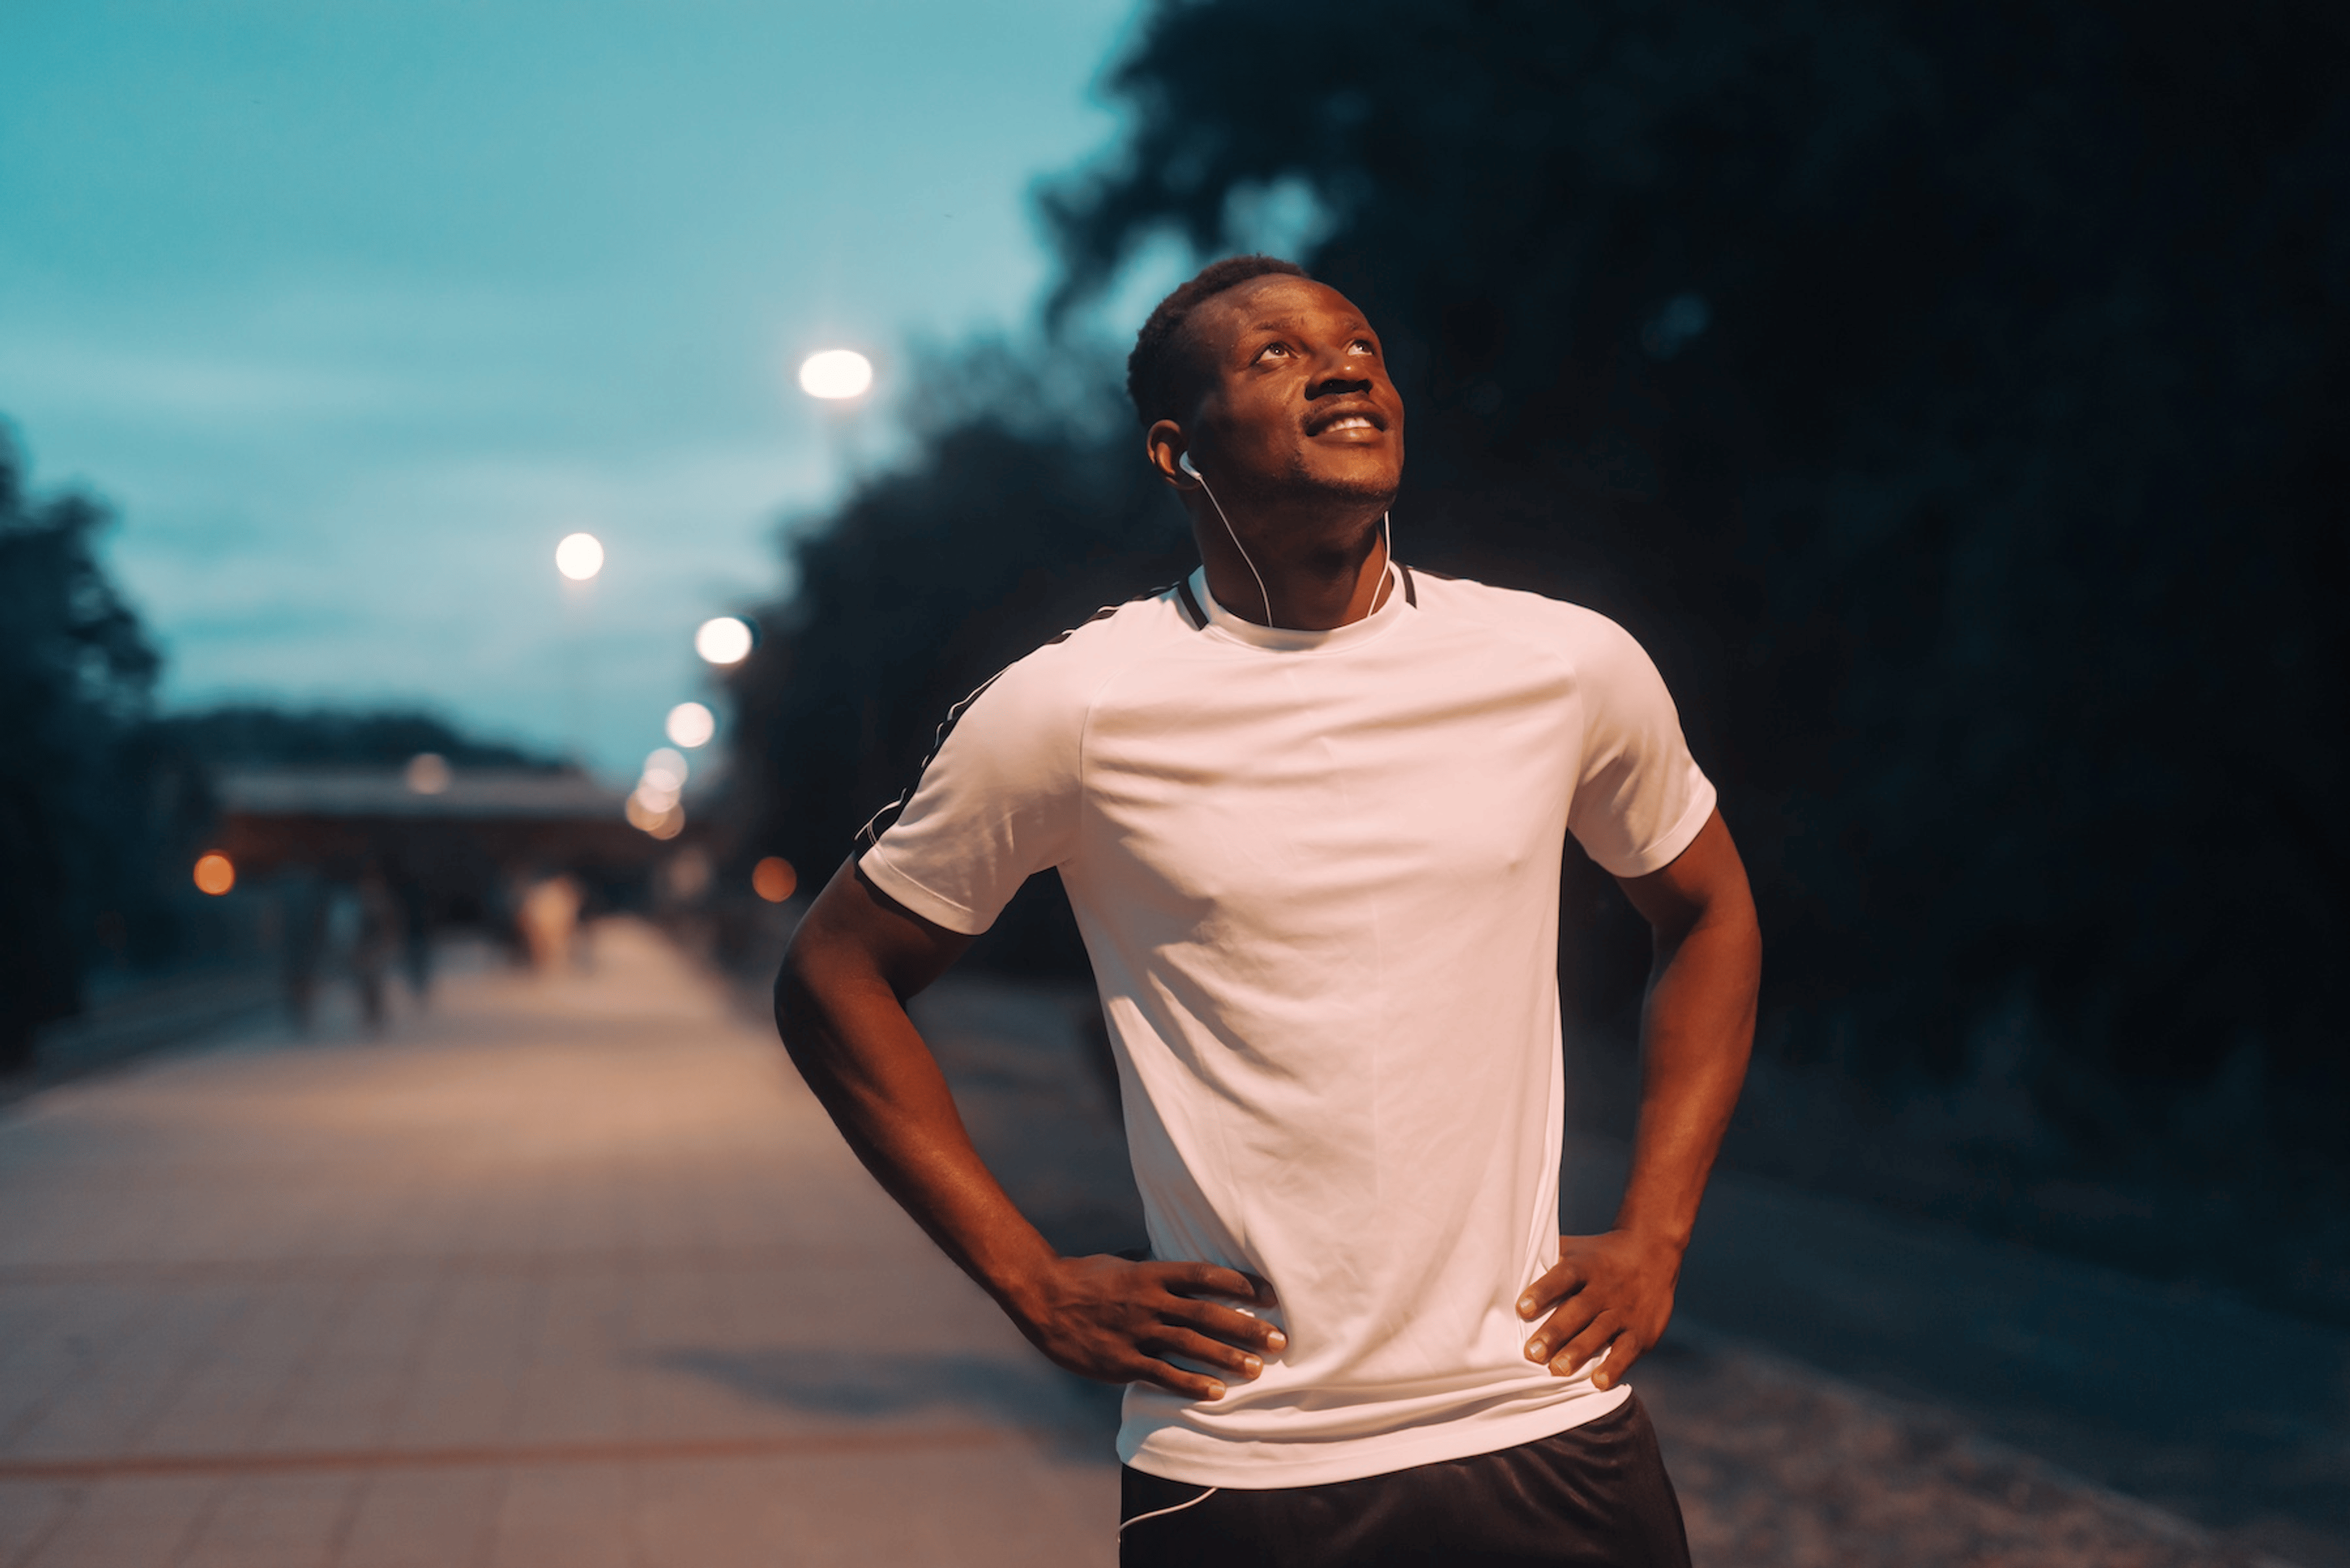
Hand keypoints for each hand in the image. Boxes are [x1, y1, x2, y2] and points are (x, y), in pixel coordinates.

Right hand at [1012, 1254, 1283, 1400]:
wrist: (1042, 1297)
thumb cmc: (1084, 1277)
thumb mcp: (1123, 1264)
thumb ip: (1155, 1271)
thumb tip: (1183, 1272)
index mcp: (1152, 1274)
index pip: (1205, 1275)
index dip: (1239, 1283)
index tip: (1269, 1295)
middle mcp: (1149, 1301)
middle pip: (1207, 1314)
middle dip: (1245, 1327)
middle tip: (1278, 1339)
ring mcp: (1136, 1332)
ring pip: (1190, 1346)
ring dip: (1226, 1358)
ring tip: (1256, 1369)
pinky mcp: (1121, 1361)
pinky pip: (1163, 1374)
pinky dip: (1191, 1384)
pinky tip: (1215, 1393)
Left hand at [1515, 1230, 1681, 1389]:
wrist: (1653, 1252)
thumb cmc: (1598, 1257)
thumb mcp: (1575, 1250)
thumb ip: (1545, 1259)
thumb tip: (1502, 1265)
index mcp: (1583, 1266)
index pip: (1561, 1277)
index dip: (1542, 1292)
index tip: (1522, 1309)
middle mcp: (1603, 1288)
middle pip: (1577, 1310)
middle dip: (1555, 1332)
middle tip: (1532, 1354)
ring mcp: (1623, 1310)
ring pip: (1599, 1332)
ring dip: (1578, 1352)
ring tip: (1557, 1370)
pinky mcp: (1641, 1331)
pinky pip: (1626, 1350)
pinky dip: (1613, 1366)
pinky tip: (1597, 1383)